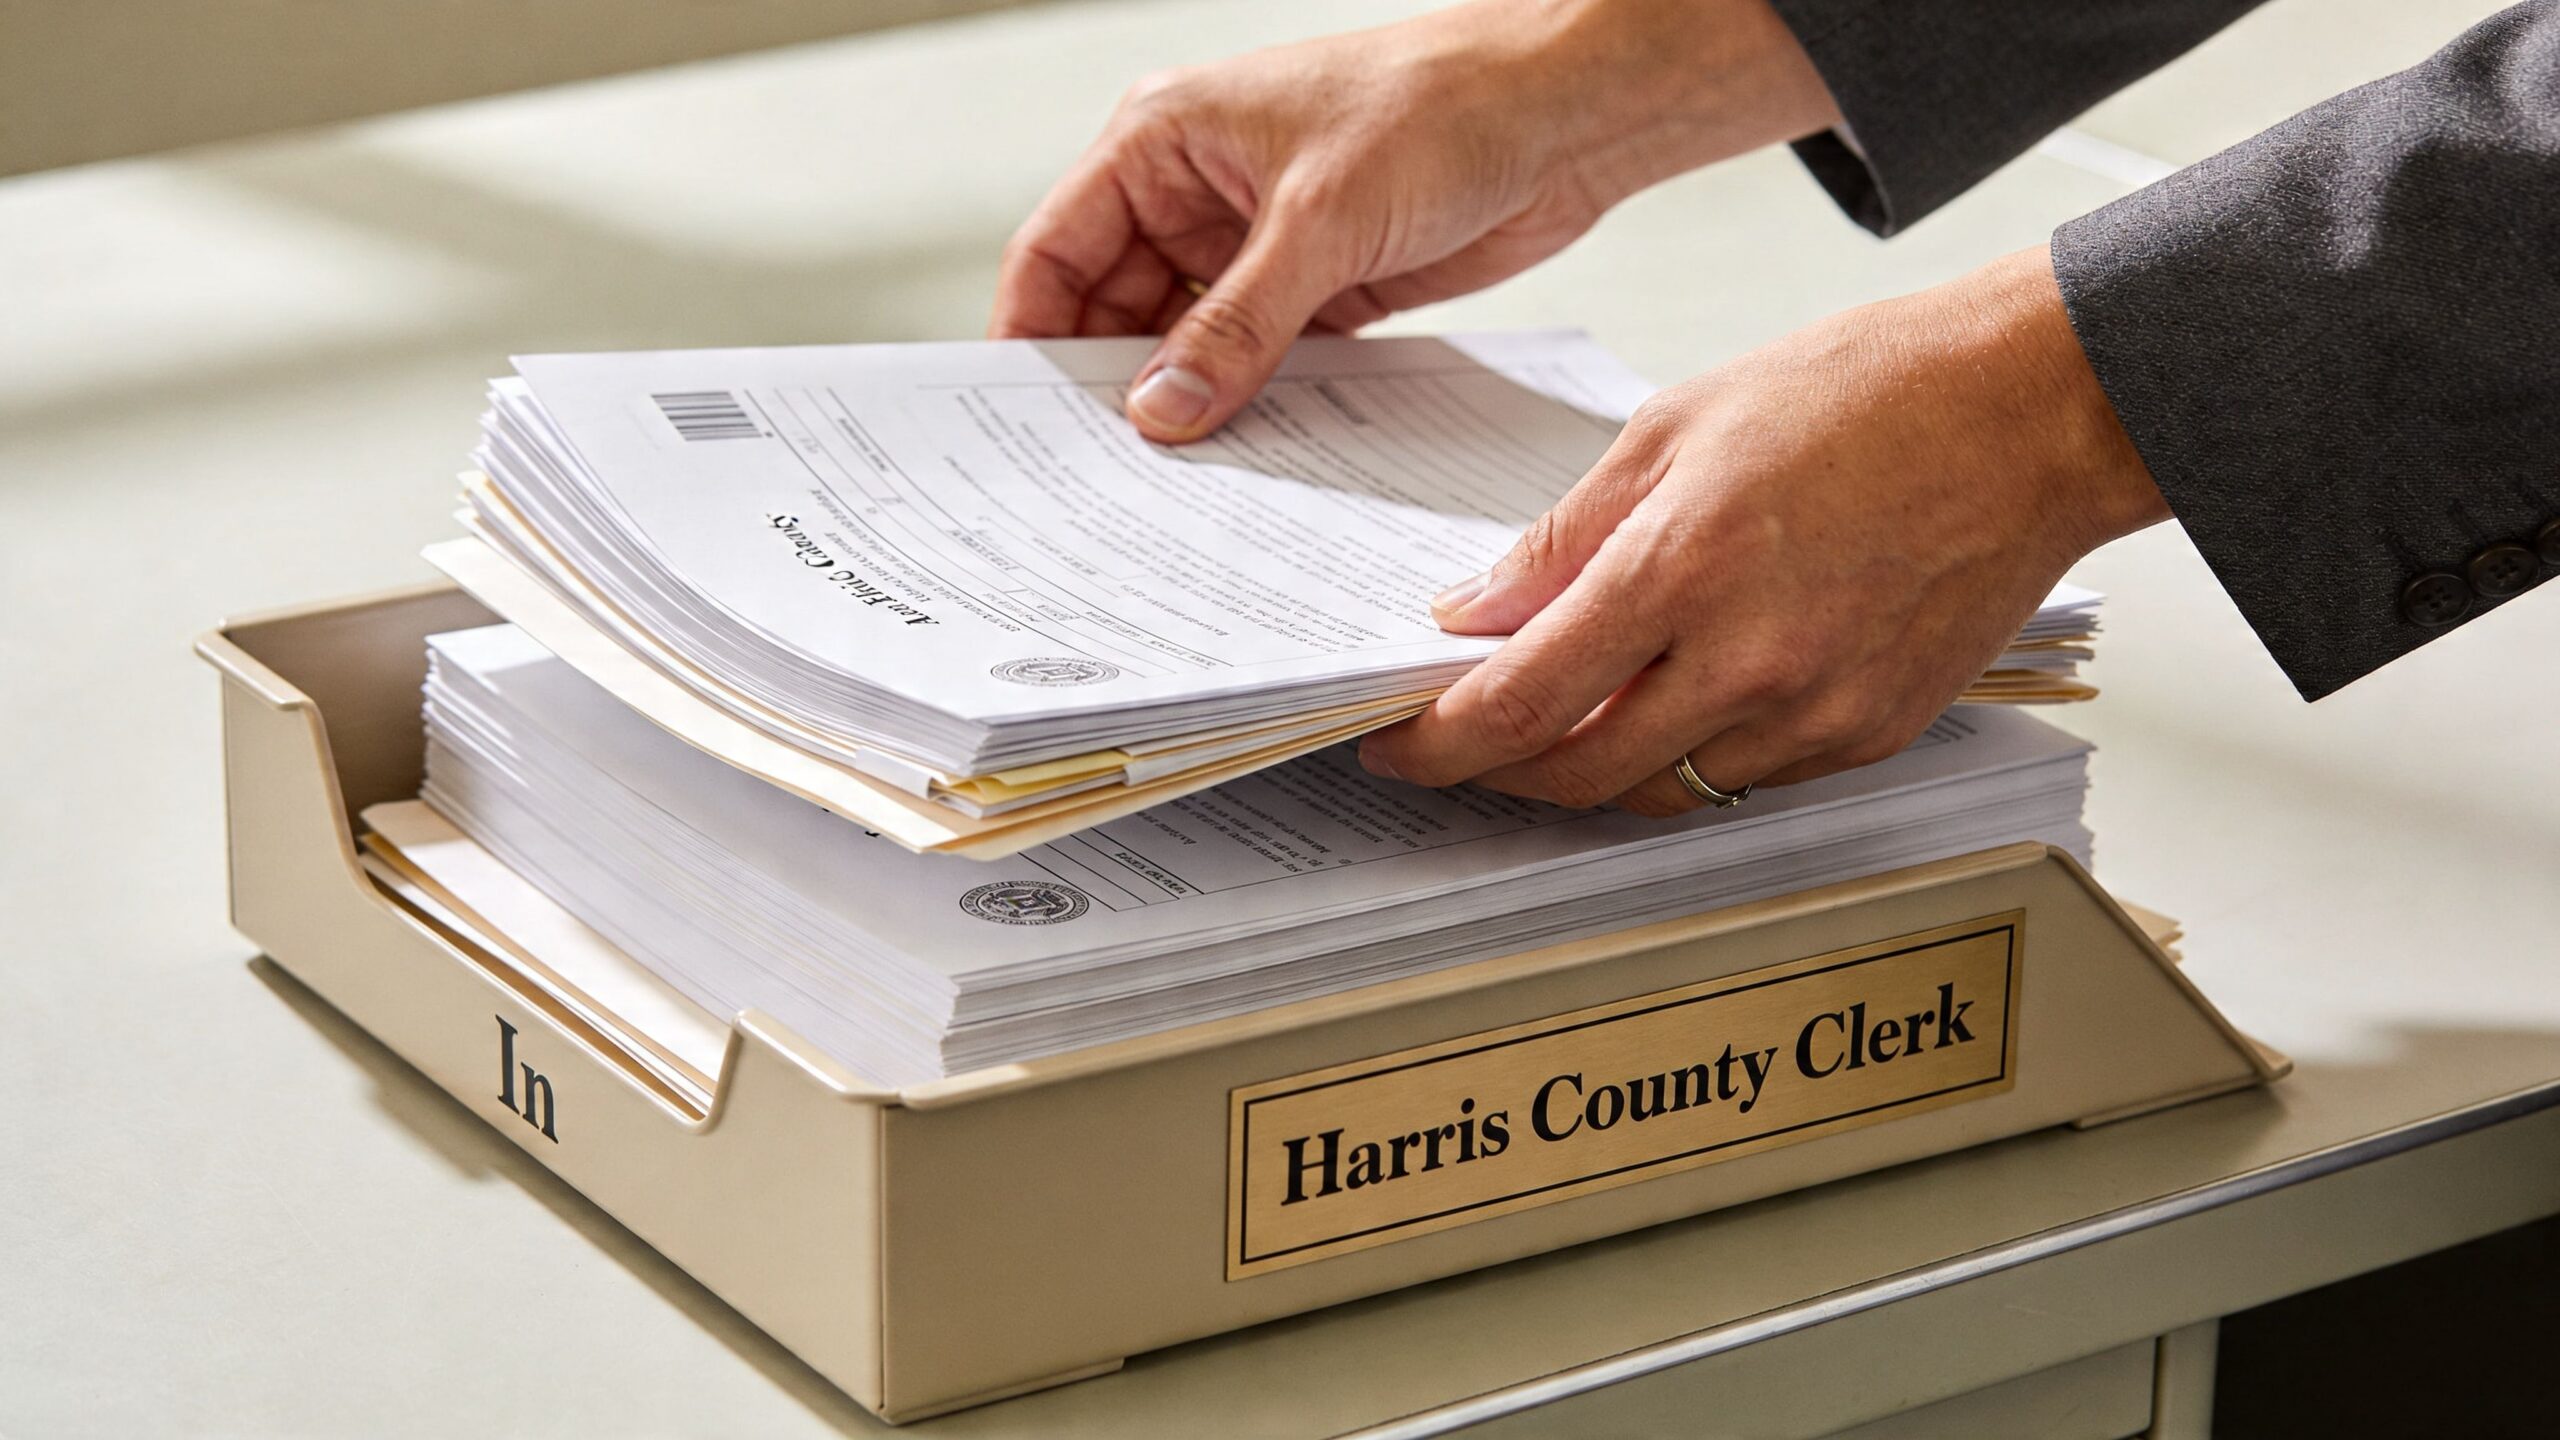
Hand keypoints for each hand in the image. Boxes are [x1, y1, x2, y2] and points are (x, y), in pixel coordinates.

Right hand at [991, 0, 1837, 440]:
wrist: (1562, 116)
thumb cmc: (1437, 109)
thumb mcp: (1319, 223)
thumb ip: (1234, 327)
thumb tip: (1159, 413)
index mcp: (1162, 140)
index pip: (1058, 249)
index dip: (1032, 336)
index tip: (1023, 424)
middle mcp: (1195, 192)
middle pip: (1114, 309)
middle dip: (1111, 388)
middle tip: (1100, 478)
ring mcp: (1255, 244)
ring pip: (1187, 344)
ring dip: (1186, 406)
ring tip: (1168, 487)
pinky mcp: (1316, 287)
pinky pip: (1257, 360)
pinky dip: (1249, 406)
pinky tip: (1242, 463)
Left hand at [1357, 247, 2170, 813]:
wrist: (2032, 411)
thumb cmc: (1868, 390)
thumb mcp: (1677, 424)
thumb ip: (1567, 535)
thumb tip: (1481, 609)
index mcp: (1683, 567)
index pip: (1519, 703)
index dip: (1436, 742)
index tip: (1394, 742)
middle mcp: (1749, 659)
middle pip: (1576, 776)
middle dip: (1496, 774)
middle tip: (1457, 745)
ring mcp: (1817, 710)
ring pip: (1661, 791)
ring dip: (1591, 768)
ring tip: (1562, 717)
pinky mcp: (1872, 733)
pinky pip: (1746, 776)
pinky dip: (1688, 753)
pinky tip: (1672, 701)